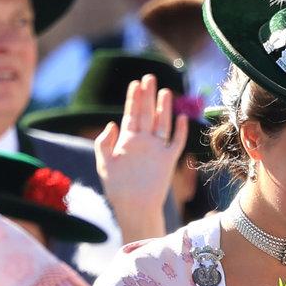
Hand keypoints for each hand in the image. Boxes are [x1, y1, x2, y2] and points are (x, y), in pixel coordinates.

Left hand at [90, 75, 188, 241]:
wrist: (134, 207)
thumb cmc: (117, 188)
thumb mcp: (104, 164)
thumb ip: (104, 144)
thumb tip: (111, 124)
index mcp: (127, 141)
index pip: (131, 115)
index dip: (133, 99)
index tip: (135, 83)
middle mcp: (143, 142)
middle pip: (147, 114)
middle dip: (147, 96)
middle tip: (149, 78)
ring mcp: (157, 150)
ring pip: (163, 123)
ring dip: (164, 108)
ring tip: (165, 91)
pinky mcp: (168, 160)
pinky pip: (176, 142)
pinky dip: (180, 130)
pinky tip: (181, 118)